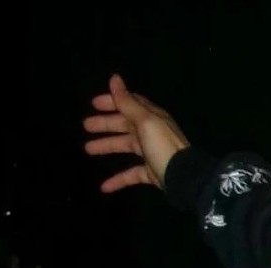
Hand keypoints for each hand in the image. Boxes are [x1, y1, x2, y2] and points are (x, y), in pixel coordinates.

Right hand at [82, 74, 189, 193]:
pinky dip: (118, 179)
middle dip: (105, 124)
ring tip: (88, 149)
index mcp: (151, 117)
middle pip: (124, 124)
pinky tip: (104, 186)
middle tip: (85, 126)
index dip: (112, 102)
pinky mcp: (152, 173)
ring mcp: (152, 153)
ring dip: (106, 147)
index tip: (93, 104)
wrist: (185, 179)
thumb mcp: (145, 121)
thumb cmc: (163, 147)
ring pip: (125, 147)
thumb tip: (114, 78)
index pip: (129, 104)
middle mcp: (151, 132)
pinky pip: (132, 174)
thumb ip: (128, 102)